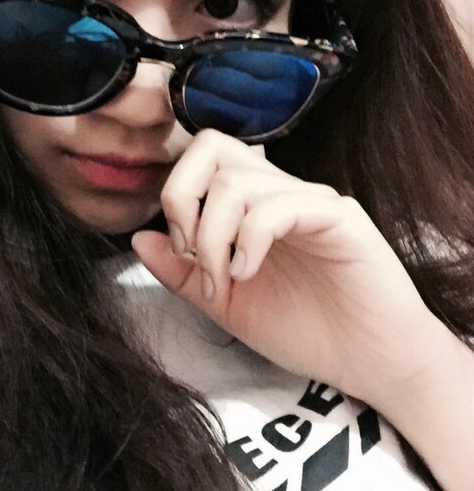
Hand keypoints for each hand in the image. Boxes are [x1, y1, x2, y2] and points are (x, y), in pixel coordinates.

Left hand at [132, 130, 443, 407]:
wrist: (369, 361)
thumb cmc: (303, 328)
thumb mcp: (225, 303)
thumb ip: (180, 271)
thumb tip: (139, 237)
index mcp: (250, 204)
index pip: (201, 157)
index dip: (175, 194)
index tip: (181, 250)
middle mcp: (277, 191)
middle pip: (212, 146)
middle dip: (182, 197)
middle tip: (191, 250)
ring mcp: (308, 200)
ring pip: (236, 183)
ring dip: (212, 238)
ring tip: (225, 281)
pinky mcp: (338, 218)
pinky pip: (279, 207)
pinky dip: (249, 241)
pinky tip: (249, 273)